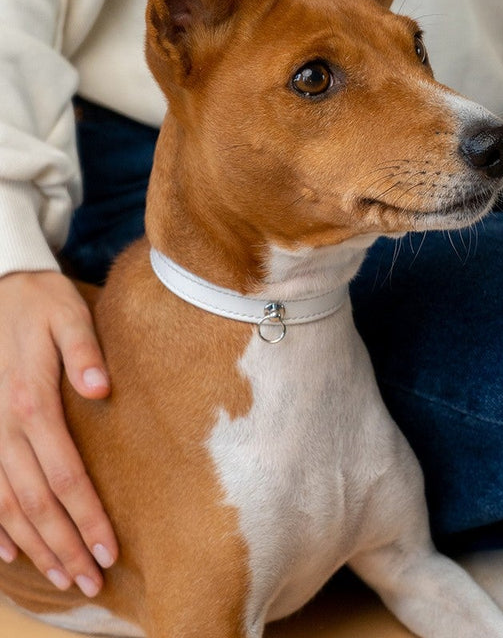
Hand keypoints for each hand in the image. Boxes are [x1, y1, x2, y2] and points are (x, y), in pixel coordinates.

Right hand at [0, 271, 117, 596]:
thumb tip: (102, 389)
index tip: (110, 550)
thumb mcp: (69, 316)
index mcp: (32, 403)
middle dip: (65, 546)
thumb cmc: (41, 303)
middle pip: (35, 502)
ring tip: (62, 577)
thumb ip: (85, 352)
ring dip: (34, 546)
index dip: (87, 517)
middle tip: (91, 581)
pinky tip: (9, 553)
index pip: (65, 476)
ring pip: (5, 505)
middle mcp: (3, 426)